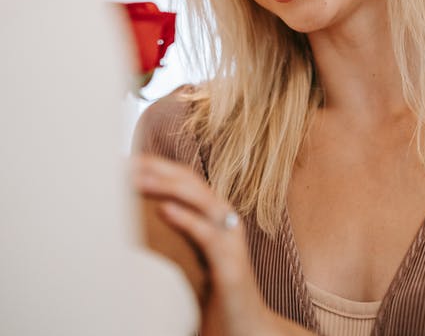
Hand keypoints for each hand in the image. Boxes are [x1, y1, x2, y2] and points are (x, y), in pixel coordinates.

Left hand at [133, 155, 303, 335]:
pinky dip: (186, 219)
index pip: (183, 178)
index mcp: (212, 214)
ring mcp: (230, 238)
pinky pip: (208, 234)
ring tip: (139, 179)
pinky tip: (164, 210)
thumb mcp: (187, 256)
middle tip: (127, 163)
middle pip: (190, 181)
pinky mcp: (231, 264)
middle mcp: (223, 218)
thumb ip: (170, 235)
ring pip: (201, 199)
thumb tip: (130, 219)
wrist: (246, 328)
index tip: (125, 158)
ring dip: (168, 186)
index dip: (155, 164)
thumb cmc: (213, 292)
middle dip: (158, 168)